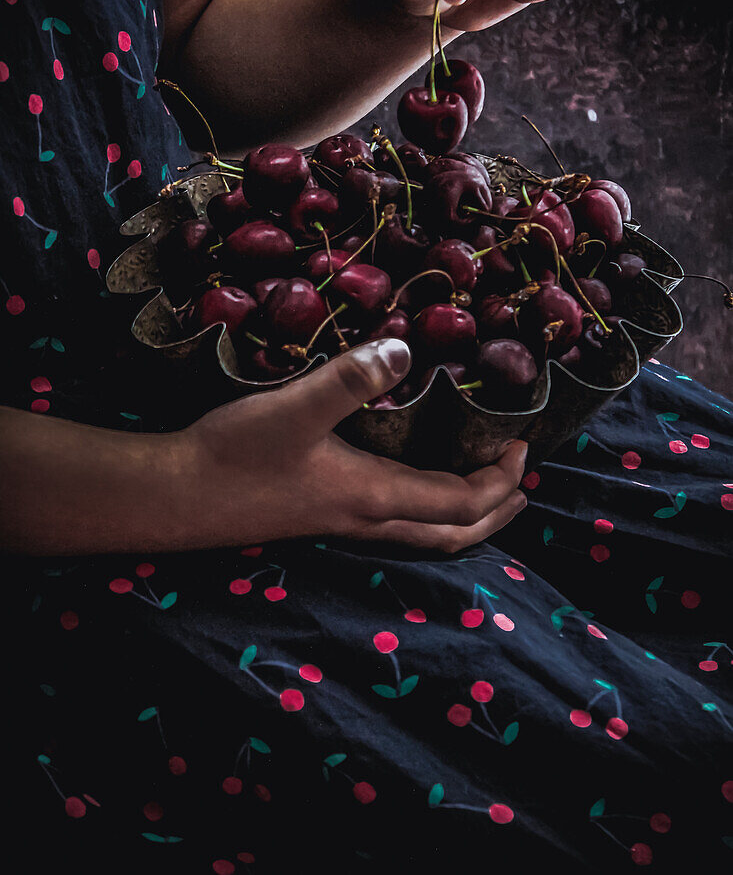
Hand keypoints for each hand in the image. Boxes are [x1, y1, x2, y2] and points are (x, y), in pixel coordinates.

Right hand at [182, 339, 527, 551]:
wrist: (176, 496)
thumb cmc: (235, 455)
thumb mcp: (295, 409)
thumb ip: (350, 380)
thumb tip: (406, 349)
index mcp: (374, 497)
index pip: (461, 503)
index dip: (500, 480)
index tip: (522, 445)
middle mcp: (365, 519)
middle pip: (451, 535)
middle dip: (494, 514)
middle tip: (521, 487)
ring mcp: (339, 524)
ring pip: (420, 535)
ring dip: (462, 519)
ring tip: (480, 495)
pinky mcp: (317, 517)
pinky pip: (391, 526)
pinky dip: (421, 512)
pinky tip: (403, 483)